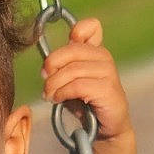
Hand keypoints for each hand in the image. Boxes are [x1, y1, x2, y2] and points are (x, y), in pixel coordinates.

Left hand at [41, 17, 131, 141]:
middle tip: (44, 79)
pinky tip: (58, 100)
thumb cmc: (84, 101)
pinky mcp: (108, 89)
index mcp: (95, 50)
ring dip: (54, 84)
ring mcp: (108, 72)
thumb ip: (61, 67)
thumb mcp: (70, 80)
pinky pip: (78, 86)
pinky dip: (62, 93)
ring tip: (49, 95)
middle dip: (52, 65)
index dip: (75, 32)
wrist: (104, 127)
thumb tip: (46, 65)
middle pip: (72, 49)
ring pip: (72, 70)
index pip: (91, 26)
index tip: (63, 52)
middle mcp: (104, 57)